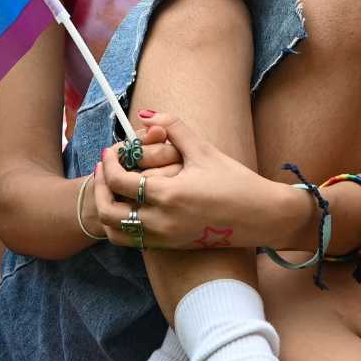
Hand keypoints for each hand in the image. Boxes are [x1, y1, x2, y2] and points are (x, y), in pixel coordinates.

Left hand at [91, 113, 292, 250]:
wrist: (260, 217)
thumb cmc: (235, 181)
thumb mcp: (203, 150)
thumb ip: (172, 127)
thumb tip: (144, 114)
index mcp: (168, 196)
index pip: (119, 182)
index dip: (109, 163)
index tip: (111, 150)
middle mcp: (162, 222)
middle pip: (108, 211)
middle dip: (100, 188)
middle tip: (104, 169)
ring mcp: (165, 238)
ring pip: (116, 232)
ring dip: (107, 210)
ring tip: (111, 188)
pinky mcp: (170, 246)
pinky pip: (133, 240)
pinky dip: (122, 224)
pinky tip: (130, 203)